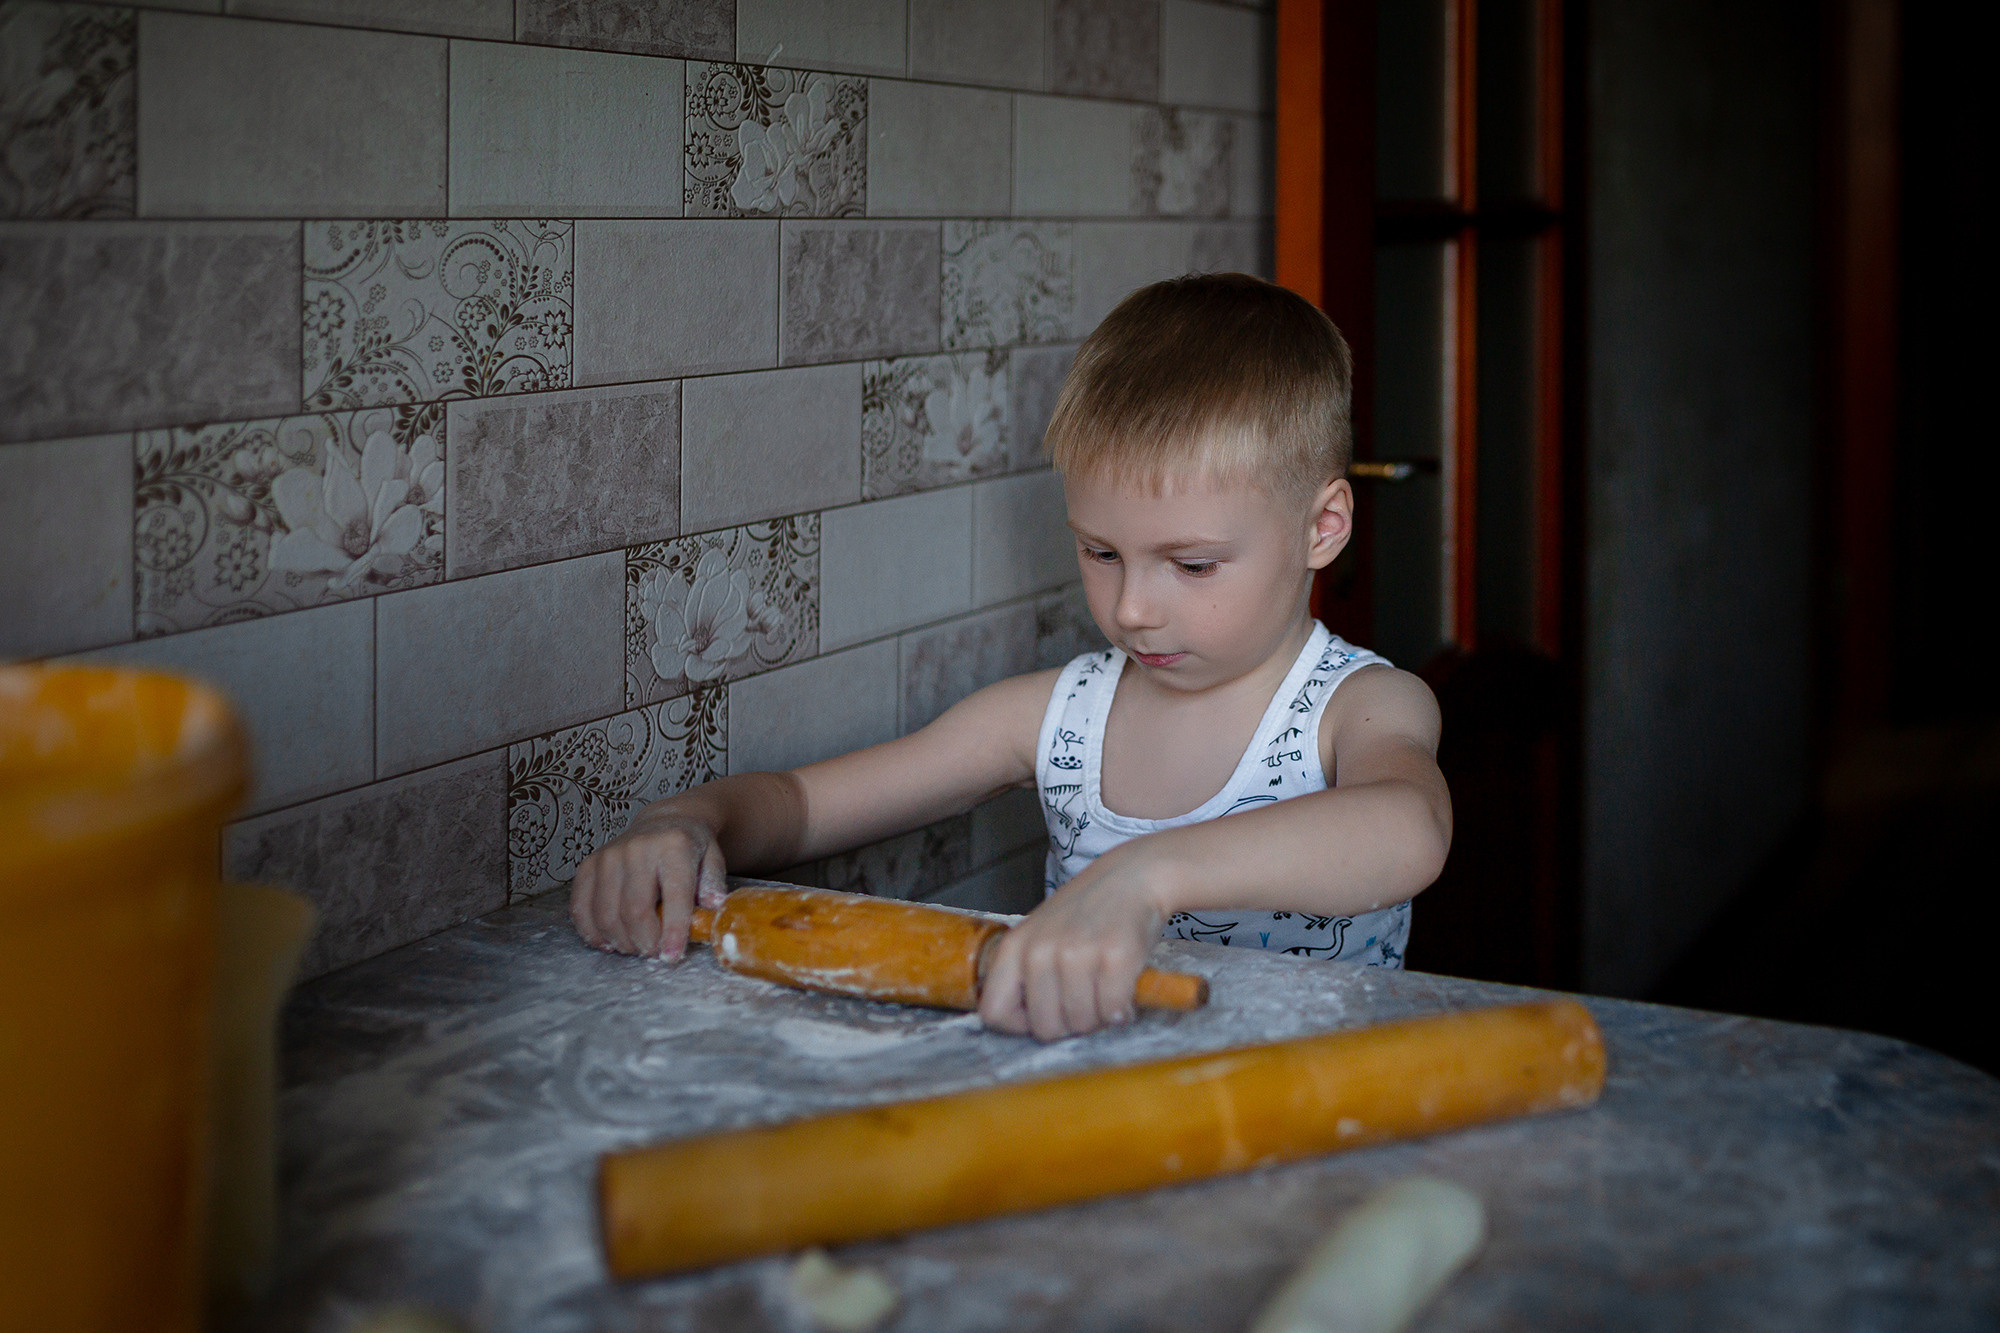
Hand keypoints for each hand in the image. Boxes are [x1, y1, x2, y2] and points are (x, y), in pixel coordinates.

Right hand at [570, 809, 729, 959]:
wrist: (661, 823)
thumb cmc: (689, 848)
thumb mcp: (712, 859)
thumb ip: (714, 884)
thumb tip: (714, 907)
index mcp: (673, 846)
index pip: (674, 895)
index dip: (672, 931)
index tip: (672, 957)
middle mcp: (637, 848)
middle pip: (634, 911)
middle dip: (645, 942)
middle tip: (655, 952)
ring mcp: (608, 856)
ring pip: (606, 914)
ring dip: (621, 941)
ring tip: (636, 946)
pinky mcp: (588, 865)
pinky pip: (581, 908)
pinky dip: (593, 932)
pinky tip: (609, 940)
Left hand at [977, 842, 1172, 1040]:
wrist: (1133, 877)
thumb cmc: (1086, 913)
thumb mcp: (1041, 935)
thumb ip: (1028, 974)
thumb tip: (1029, 1025)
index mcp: (1014, 947)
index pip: (994, 1012)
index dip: (1020, 1025)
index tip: (1044, 1013)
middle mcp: (1040, 951)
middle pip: (1045, 1028)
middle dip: (1069, 1025)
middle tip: (1085, 1001)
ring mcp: (1076, 953)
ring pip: (1081, 1024)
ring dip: (1098, 1017)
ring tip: (1105, 991)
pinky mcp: (1114, 957)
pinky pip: (1112, 1012)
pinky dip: (1121, 1012)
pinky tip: (1124, 994)